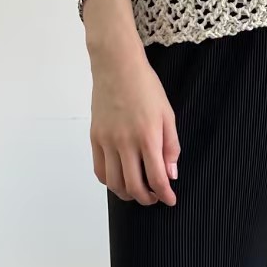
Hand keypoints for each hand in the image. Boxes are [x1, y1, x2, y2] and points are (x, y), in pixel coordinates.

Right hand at [83, 0, 179, 206]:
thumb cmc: (145, 87)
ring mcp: (107, 142)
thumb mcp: (167, 115)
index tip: (170, 200)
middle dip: (147, 198)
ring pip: (114, 183)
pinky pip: (99, 170)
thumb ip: (171, 147)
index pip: (157, 178)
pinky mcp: (95, 138)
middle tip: (155, 197)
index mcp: (148, 137)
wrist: (116, 66)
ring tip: (138, 191)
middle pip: (134, 186)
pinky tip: (119, 179)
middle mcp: (125, 143)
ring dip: (127, 194)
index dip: (165, 195)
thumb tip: (171, 174)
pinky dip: (109, 182)